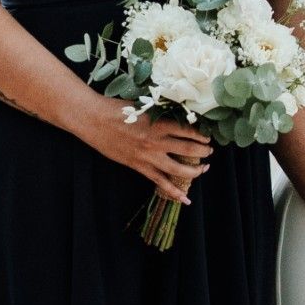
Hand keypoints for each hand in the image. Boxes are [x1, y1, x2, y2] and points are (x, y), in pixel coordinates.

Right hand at [95, 104, 213, 202]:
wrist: (94, 119)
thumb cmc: (117, 109)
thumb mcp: (143, 106)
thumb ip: (160, 113)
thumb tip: (177, 115)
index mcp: (159, 122)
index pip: (189, 130)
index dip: (202, 134)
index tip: (208, 136)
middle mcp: (157, 141)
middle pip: (189, 149)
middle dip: (204, 152)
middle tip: (210, 151)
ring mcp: (148, 156)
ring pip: (179, 169)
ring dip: (195, 170)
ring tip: (204, 168)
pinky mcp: (139, 167)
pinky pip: (161, 182)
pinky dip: (174, 192)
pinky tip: (186, 198)